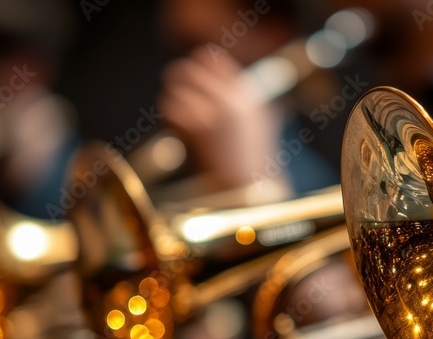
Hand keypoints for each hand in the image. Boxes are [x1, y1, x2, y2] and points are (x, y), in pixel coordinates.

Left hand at [158, 47, 288, 194]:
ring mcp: (213, 113)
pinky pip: (172, 108)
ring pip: (176, 89)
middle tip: (174, 84)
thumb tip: (232, 80)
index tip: (193, 73)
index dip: (199, 63)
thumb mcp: (262, 120)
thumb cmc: (255, 157)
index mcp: (246, 93)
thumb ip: (246, 96)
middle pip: (190, 69)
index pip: (213, 59)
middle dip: (178, 77)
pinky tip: (177, 125)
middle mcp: (230, 99)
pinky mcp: (198, 129)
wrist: (249, 185)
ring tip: (177, 109)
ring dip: (173, 97)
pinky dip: (170, 115)